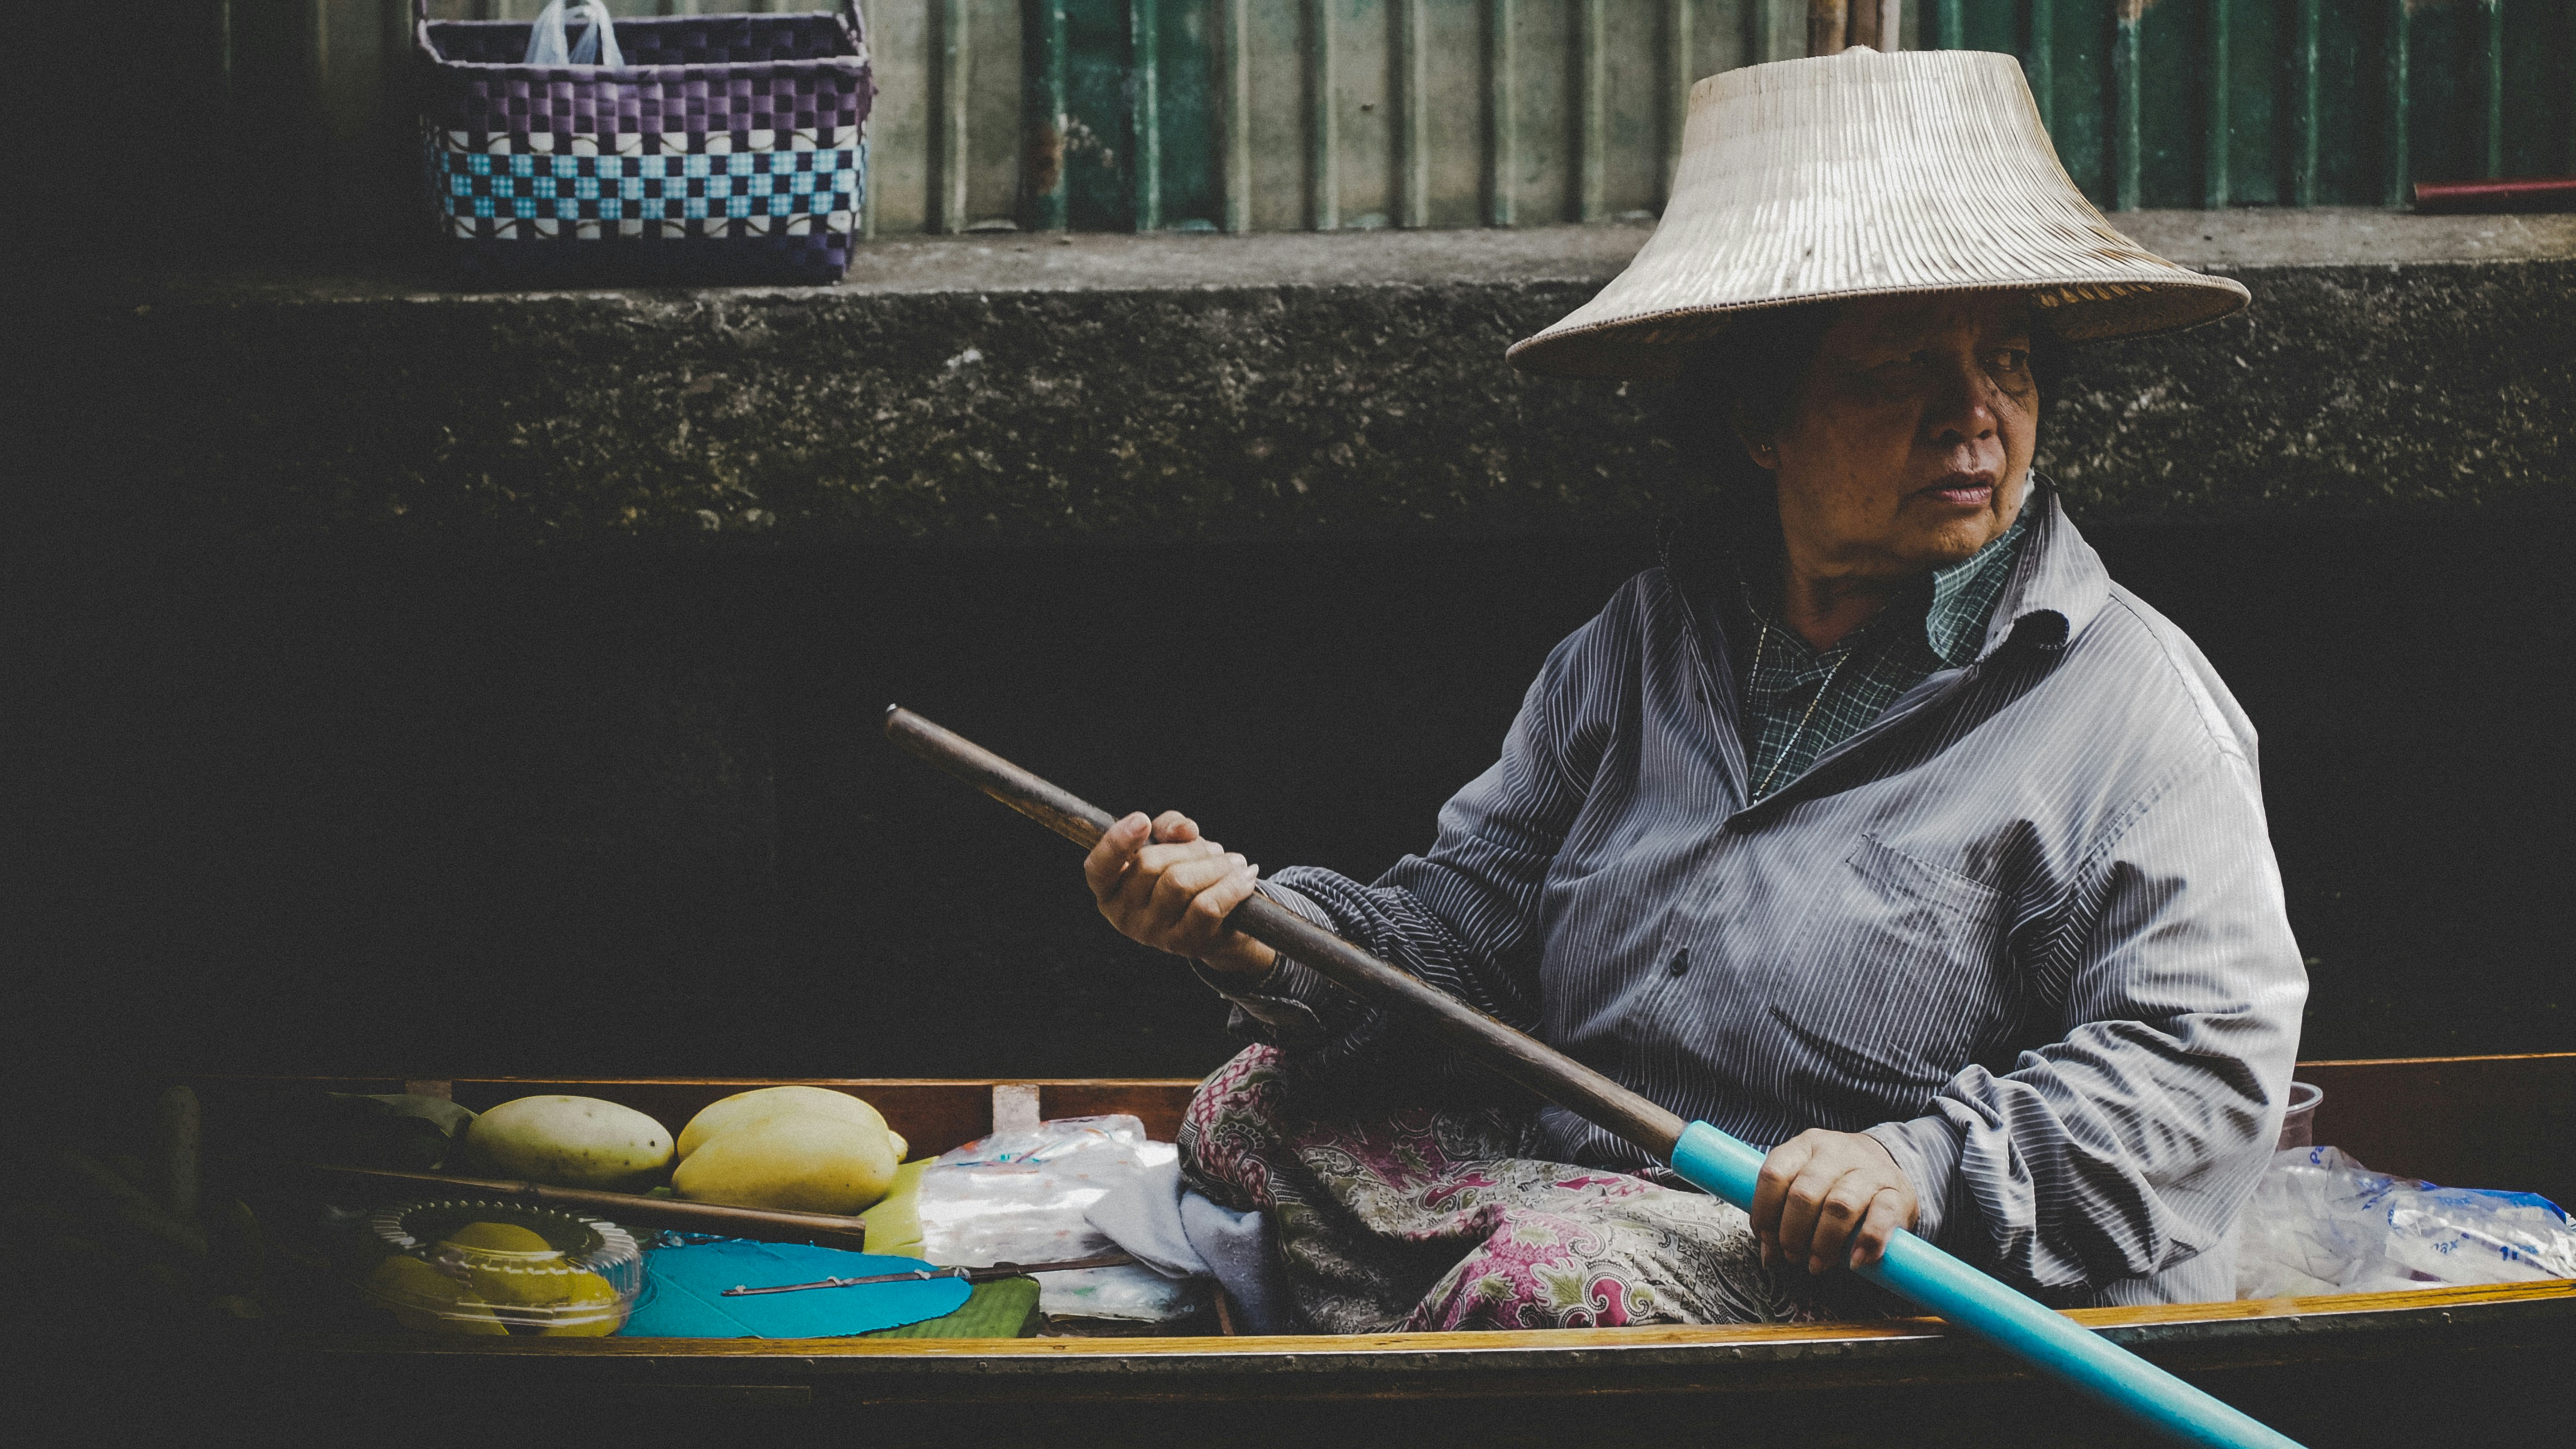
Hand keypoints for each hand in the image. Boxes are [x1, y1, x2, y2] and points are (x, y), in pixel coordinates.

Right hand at [1083, 810, 1278, 977]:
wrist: (1217, 924)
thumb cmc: (1184, 874)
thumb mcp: (1170, 844)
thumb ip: (1168, 827)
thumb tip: (1185, 830)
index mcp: (1109, 889)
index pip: (1099, 868)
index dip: (1117, 842)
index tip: (1142, 820)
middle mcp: (1123, 915)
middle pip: (1149, 865)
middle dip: (1188, 848)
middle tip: (1213, 849)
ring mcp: (1152, 934)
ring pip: (1180, 883)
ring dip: (1215, 864)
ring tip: (1234, 862)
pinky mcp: (1184, 945)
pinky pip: (1208, 906)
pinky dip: (1232, 886)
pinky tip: (1246, 877)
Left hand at [1751, 1129, 1918, 1273]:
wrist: (1886, 1165)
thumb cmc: (1835, 1181)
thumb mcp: (1804, 1183)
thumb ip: (1782, 1213)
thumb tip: (1769, 1255)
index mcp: (1805, 1146)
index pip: (1773, 1175)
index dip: (1765, 1213)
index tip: (1767, 1240)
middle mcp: (1835, 1152)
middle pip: (1804, 1194)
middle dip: (1793, 1234)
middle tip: (1793, 1256)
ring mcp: (1869, 1170)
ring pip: (1839, 1206)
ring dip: (1824, 1243)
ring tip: (1818, 1263)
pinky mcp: (1897, 1192)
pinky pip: (1881, 1217)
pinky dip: (1866, 1243)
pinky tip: (1856, 1261)